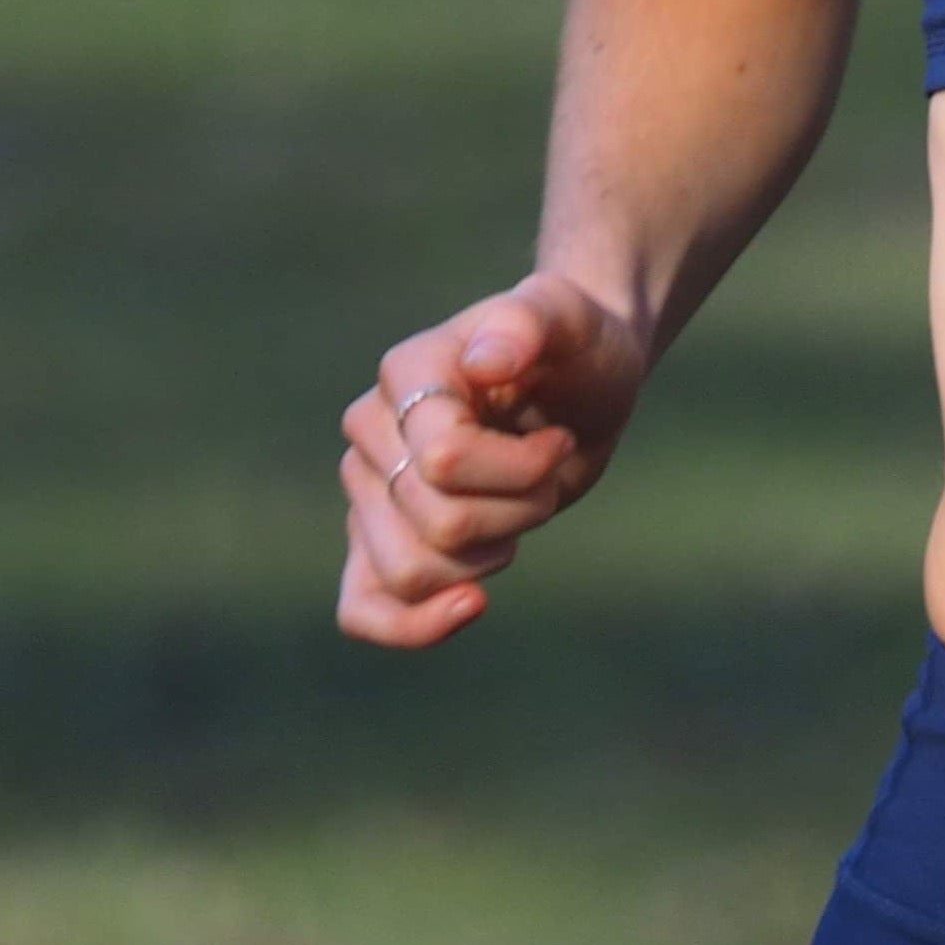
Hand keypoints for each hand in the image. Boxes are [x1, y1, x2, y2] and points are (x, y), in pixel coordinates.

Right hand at [333, 272, 646, 647]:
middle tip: (547, 468)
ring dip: (492, 552)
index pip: (445, 462)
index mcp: (407, 374)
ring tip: (521, 505)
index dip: (520, 468)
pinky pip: (363, 608)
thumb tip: (485, 360)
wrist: (581, 384)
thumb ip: (531, 322)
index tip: (558, 437)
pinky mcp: (382, 539)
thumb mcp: (574, 319)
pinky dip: (413, 625)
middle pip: (440, 524)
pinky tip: (472, 606)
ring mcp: (369, 489)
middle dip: (520, 509)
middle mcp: (371, 431)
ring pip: (413, 571)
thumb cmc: (578, 347)